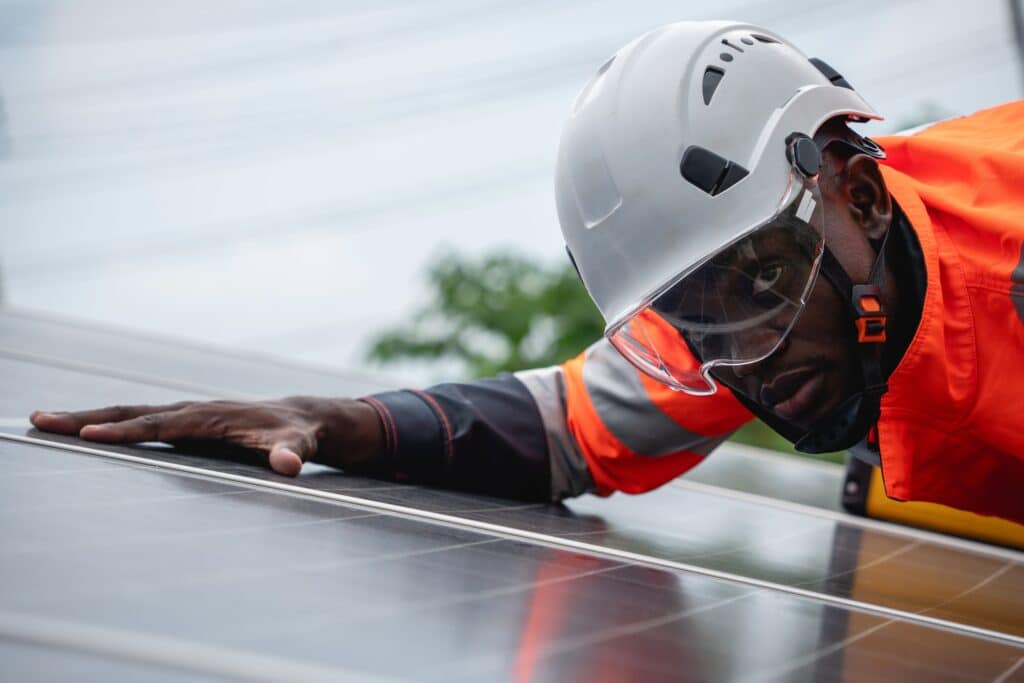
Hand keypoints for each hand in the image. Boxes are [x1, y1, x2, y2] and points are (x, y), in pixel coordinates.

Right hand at [29, 397, 383, 476]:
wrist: (302, 418)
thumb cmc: (298, 434)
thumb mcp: (300, 445)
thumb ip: (293, 453)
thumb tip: (290, 465)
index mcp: (211, 416)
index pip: (163, 424)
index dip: (129, 431)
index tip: (92, 435)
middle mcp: (192, 411)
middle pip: (133, 412)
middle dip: (87, 417)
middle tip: (42, 420)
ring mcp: (185, 416)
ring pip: (129, 414)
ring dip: (87, 418)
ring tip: (42, 421)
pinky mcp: (182, 425)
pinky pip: (137, 423)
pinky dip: (105, 424)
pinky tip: (78, 432)